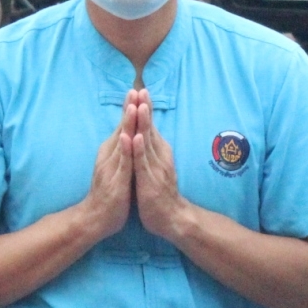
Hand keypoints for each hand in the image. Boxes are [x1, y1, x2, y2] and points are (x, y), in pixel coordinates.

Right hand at [80, 93, 136, 240]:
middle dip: (129, 109)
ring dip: (126, 123)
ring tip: (132, 105)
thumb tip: (125, 136)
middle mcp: (110, 156)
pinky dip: (124, 149)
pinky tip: (126, 136)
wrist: (95, 218)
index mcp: (112, 152)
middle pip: (121, 128)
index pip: (123, 126)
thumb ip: (120, 152)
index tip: (136, 90)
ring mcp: (112, 167)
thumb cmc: (109, 194)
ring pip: (121, 141)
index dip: (130, 109)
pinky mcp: (115, 180)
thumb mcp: (116, 168)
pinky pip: (121, 163)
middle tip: (134, 89)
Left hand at [128, 89, 195, 242]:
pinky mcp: (150, 182)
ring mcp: (155, 169)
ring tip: (139, 105)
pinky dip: (139, 149)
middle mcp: (160, 157)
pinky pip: (143, 163)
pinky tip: (134, 137)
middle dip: (145, 108)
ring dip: (143, 123)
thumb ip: (152, 151)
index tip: (141, 90)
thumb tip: (147, 135)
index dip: (146, 109)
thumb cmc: (161, 193)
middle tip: (141, 89)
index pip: (150, 127)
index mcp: (159, 153)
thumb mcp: (157, 167)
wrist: (173, 219)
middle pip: (150, 129)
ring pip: (148, 142)